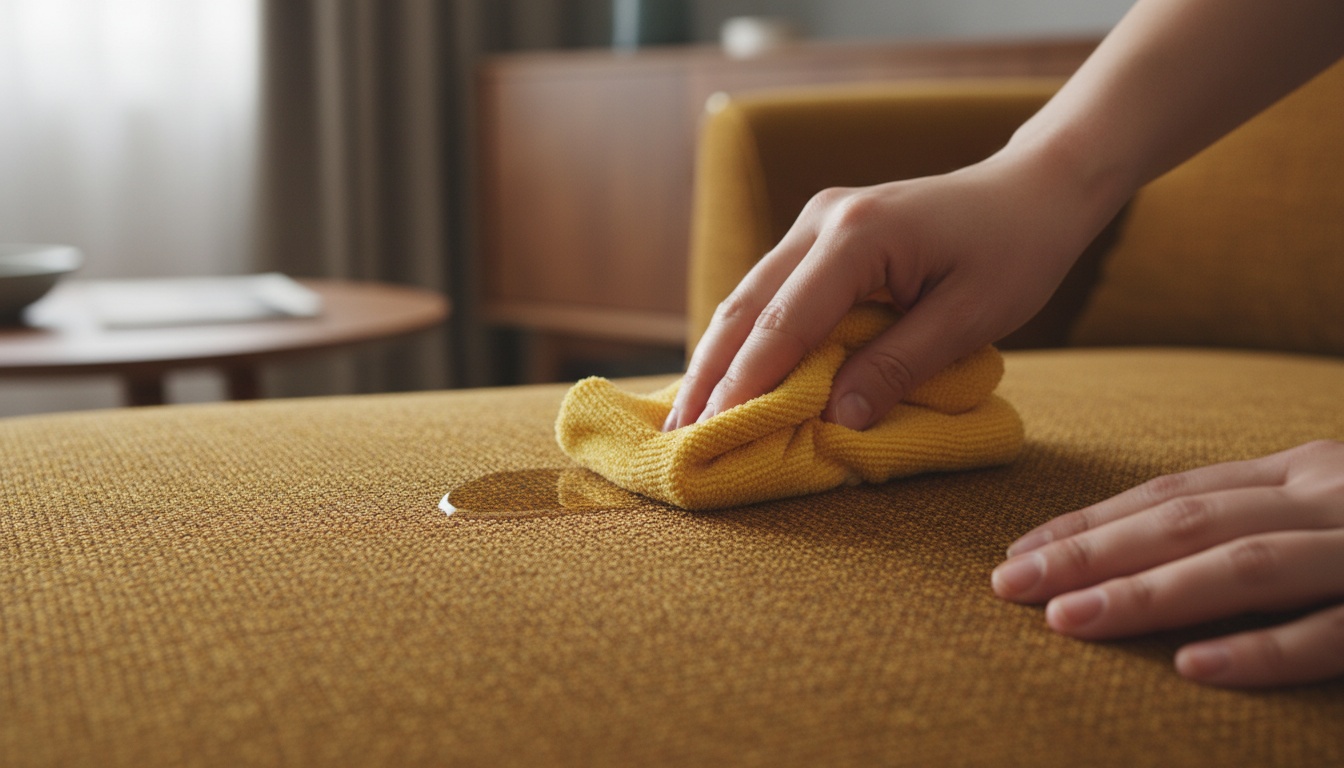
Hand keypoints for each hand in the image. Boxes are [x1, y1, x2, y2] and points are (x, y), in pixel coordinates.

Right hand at [662, 150, 1116, 431]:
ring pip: (748, 297)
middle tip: (678, 437)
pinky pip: (769, 291)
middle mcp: (823, 220)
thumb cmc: (1015, 252)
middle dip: (710, 375)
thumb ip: (901, 365)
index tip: (715, 433)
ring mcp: (815, 221)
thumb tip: (839, 419)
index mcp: (859, 236)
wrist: (1031, 190)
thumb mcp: (971, 317)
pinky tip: (724, 375)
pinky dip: (744, 338)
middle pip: (747, 305)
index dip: (747, 383)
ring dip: (717, 358)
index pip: (786, 321)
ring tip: (687, 416)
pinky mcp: (820, 233)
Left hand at [993, 440, 1343, 687]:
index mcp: (1301, 475)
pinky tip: (1191, 666)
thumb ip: (1251, 526)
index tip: (1019, 553)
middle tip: (1009, 583)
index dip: (1091, 524)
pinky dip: (1259, 650)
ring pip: (1243, 566)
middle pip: (1187, 523)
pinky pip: (1327, 634)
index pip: (1173, 495)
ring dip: (1147, 593)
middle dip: (1090, 553)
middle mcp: (1326, 498)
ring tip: (1065, 619)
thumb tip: (1136, 562)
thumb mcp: (1325, 516)